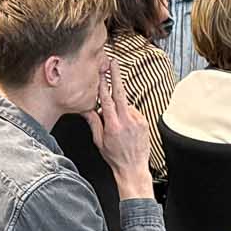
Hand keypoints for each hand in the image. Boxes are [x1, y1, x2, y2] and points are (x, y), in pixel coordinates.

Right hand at [87, 58, 151, 186]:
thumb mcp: (99, 141)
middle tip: (113, 61)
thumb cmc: (115, 157)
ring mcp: (137, 121)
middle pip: (120, 93)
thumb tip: (86, 109)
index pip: (106, 100)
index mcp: (113, 125)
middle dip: (116, 75)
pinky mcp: (144, 122)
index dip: (102, 84)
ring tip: (118, 124)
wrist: (134, 168)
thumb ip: (93, 122)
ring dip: (120, 107)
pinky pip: (133, 112)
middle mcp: (127, 121)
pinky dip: (128, 114)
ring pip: (126, 105)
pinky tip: (126, 127)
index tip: (100, 72)